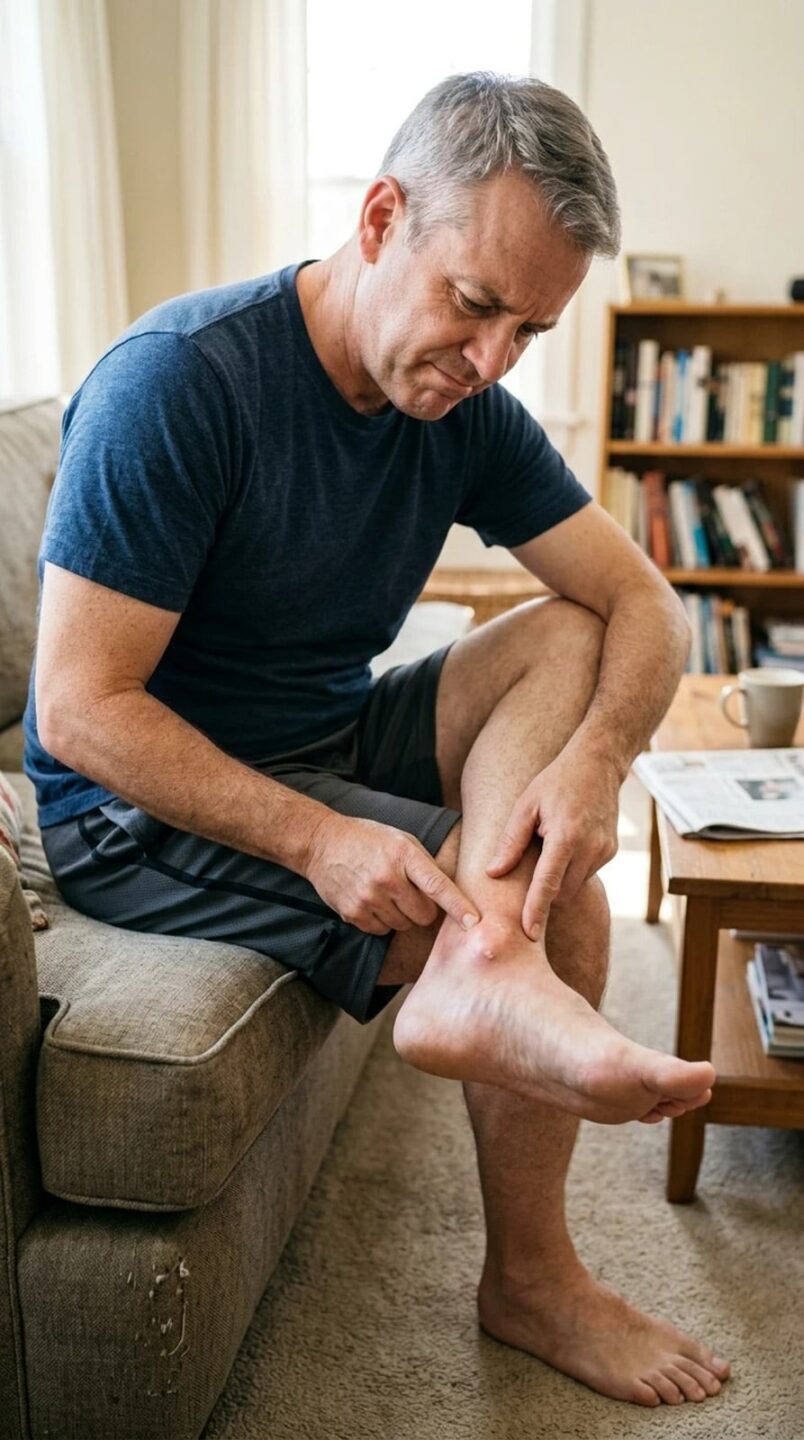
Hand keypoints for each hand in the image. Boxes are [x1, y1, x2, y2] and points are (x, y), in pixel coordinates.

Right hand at [305, 813, 479, 935]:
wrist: (322, 843)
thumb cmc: (368, 839)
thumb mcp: (401, 840)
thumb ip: (424, 866)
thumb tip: (449, 897)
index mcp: (403, 855)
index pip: (437, 885)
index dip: (458, 906)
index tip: (474, 922)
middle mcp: (387, 877)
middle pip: (424, 915)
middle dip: (423, 909)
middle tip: (410, 894)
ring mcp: (368, 897)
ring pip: (404, 925)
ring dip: (402, 915)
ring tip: (386, 893)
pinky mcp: (353, 913)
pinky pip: (382, 931)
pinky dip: (382, 921)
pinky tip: (372, 901)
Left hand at [486, 752, 619, 939]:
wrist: (597, 764)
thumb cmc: (555, 782)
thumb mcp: (526, 806)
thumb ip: (510, 842)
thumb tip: (493, 873)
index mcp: (566, 835)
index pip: (548, 883)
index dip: (536, 910)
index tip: (528, 934)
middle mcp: (590, 847)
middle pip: (562, 891)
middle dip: (544, 895)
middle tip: (524, 881)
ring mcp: (605, 851)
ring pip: (575, 886)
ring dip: (558, 881)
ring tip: (547, 850)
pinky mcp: (611, 851)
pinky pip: (586, 873)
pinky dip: (571, 870)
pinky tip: (564, 847)